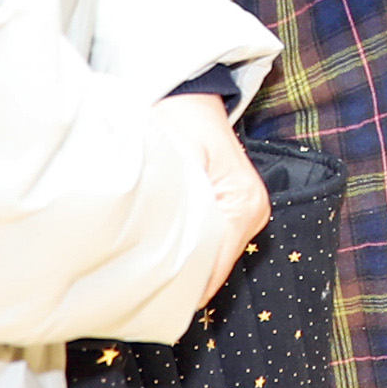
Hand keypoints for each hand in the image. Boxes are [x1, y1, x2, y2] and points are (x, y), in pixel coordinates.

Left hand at [160, 93, 267, 303]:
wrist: (188, 92)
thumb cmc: (179, 119)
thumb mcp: (174, 161)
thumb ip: (173, 207)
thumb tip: (156, 255)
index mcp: (244, 204)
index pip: (213, 269)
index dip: (178, 286)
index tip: (142, 295)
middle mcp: (252, 214)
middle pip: (214, 269)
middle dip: (177, 280)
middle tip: (134, 288)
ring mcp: (246, 213)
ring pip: (211, 260)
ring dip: (180, 265)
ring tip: (142, 273)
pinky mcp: (233, 210)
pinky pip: (210, 244)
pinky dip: (185, 250)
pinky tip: (158, 252)